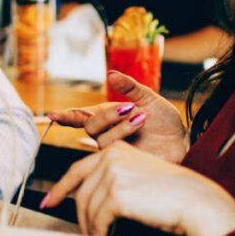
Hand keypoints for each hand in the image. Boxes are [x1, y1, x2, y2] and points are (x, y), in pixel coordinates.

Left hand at [41, 141, 234, 235]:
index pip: (78, 170)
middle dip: (78, 215)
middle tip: (80, 231)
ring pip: (87, 207)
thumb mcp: (137, 177)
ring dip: (90, 226)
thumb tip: (88, 200)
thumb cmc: (171, 194)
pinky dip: (98, 231)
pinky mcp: (116, 192)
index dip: (61, 188)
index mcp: (115, 149)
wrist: (195, 200)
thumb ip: (113, 180)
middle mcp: (111, 156)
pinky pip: (98, 218)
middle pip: (81, 191)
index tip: (49, 200)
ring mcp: (112, 173)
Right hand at [48, 71, 188, 162]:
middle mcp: (107, 133)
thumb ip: (129, 87)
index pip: (81, 116)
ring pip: (102, 139)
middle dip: (107, 115)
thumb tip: (111, 73)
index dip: (65, 116)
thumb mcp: (149, 98)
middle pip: (89, 126)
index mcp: (108, 116)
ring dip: (121, 126)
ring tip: (142, 118)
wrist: (182, 142)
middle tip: (129, 107)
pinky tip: (142, 129)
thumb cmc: (165, 121)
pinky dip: (126, 136)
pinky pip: (114, 152)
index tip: (51, 114)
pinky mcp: (123, 163)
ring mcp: (114, 149)